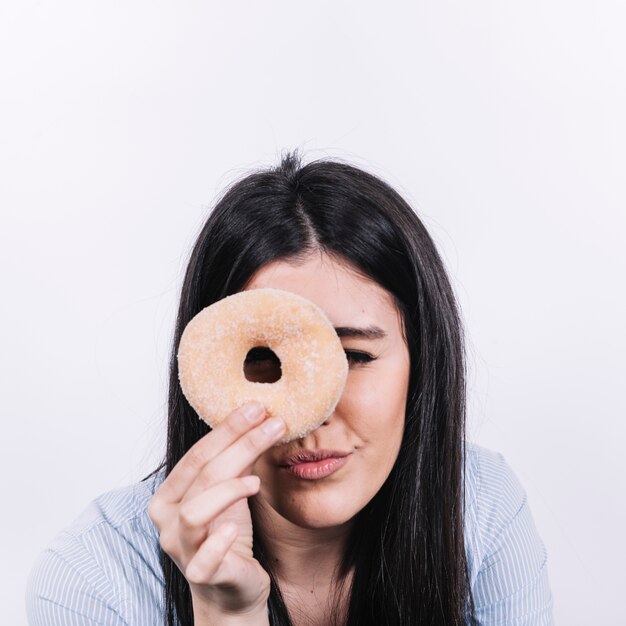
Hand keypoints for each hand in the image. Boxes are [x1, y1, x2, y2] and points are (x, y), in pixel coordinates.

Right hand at [147, 402, 284, 618]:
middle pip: (203, 474)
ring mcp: (181, 549)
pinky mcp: (201, 576)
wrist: (231, 591)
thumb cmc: (226, 535)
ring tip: (256, 482)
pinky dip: (217, 543)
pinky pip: (203, 560)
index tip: (258, 407)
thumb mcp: (231, 492)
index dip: (229, 429)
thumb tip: (260, 418)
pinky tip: (235, 530)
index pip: (198, 454)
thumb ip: (237, 460)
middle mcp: (167, 520)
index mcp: (169, 495)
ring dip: (228, 490)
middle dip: (241, 443)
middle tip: (273, 424)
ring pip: (195, 511)